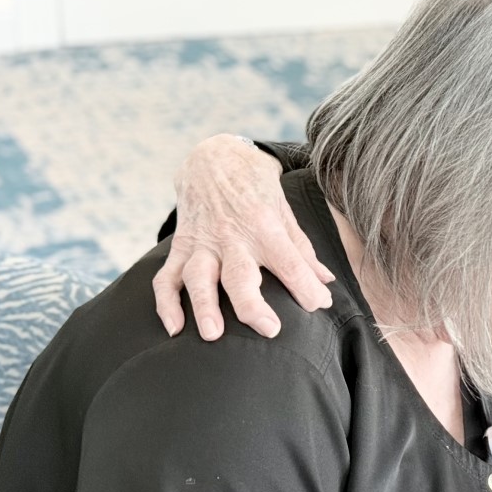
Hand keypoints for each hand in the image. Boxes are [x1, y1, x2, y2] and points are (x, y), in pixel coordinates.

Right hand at [153, 134, 335, 340]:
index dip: (307, 286)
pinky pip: (166, 277)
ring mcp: (202, 242)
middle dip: (252, 304)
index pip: (289, 262)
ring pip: (198, 277)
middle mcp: (231, 236)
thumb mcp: (284, 210)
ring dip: (203, 306)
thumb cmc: (254, 186)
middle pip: (239, 275)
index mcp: (264, 226)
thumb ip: (302, 249)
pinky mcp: (181, 246)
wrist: (212, 156)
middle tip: (269, 329)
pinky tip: (174, 328)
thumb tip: (326, 281)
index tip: (320, 305)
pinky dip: (166, 304)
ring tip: (212, 334)